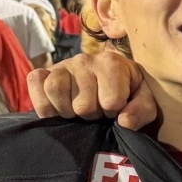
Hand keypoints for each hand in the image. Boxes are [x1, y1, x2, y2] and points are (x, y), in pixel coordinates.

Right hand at [27, 50, 158, 129]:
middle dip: (91, 116)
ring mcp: (63, 65)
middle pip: (82, 104)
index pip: (110, 102)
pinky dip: (43, 102)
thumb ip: (142, 111)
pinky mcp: (44, 72)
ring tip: (77, 111)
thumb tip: (124, 122)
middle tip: (97, 111)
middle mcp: (85, 59)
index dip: (113, 114)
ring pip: (55, 89)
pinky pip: (35, 83)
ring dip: (67, 110)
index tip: (116, 109)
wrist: (111, 86)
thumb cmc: (130, 94)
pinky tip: (58, 109)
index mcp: (112, 63)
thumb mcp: (145, 103)